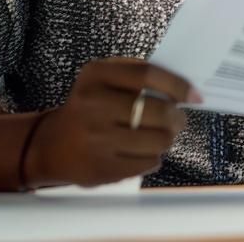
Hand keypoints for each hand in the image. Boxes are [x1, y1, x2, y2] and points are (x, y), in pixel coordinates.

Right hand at [23, 57, 199, 187]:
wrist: (49, 146)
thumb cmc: (88, 107)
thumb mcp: (103, 79)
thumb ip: (138, 75)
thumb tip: (184, 88)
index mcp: (96, 76)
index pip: (148, 75)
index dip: (177, 85)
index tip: (194, 96)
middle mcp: (93, 105)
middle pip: (158, 111)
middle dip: (177, 118)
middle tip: (177, 120)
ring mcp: (96, 140)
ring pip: (158, 141)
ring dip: (166, 139)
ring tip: (158, 136)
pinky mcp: (101, 169)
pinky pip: (147, 164)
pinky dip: (153, 158)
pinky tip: (141, 151)